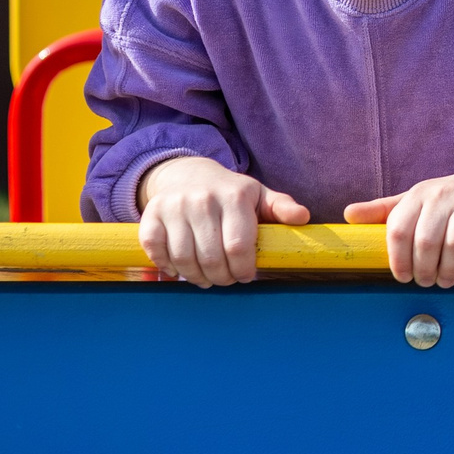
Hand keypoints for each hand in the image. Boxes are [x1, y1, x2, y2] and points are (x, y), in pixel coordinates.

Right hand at [136, 156, 309, 287]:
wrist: (188, 174)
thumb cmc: (230, 193)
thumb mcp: (259, 195)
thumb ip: (281, 207)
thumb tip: (302, 217)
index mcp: (234, 197)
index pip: (238, 247)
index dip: (243, 270)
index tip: (246, 275)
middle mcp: (202, 200)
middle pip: (211, 258)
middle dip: (222, 278)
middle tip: (227, 279)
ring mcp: (173, 207)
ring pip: (183, 259)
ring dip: (196, 278)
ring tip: (207, 278)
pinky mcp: (151, 216)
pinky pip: (156, 251)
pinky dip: (168, 268)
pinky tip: (181, 269)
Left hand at [343, 162, 453, 287]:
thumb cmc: (450, 200)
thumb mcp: (417, 200)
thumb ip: (384, 211)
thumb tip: (347, 214)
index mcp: (419, 194)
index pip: (398, 230)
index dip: (398, 259)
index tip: (403, 278)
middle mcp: (443, 193)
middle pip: (426, 241)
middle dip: (425, 270)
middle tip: (427, 282)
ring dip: (450, 269)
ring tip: (448, 279)